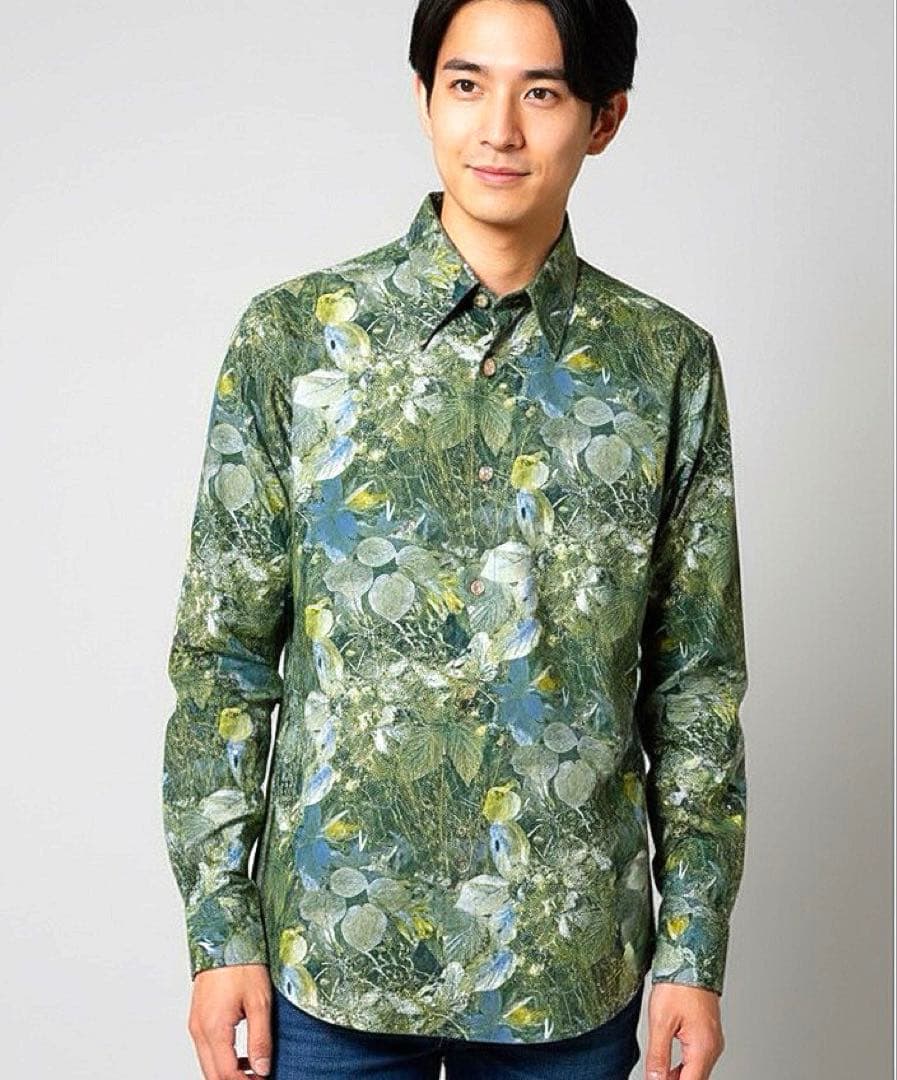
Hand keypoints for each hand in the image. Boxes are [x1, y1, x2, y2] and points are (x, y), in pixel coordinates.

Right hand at [187, 963, 272, 1078]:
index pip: (225, 1075)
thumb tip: (262, 1069)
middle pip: (212, 1076)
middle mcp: (199, 1030)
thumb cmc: (242, 963)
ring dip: (227, 1074)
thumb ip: (260, 1039)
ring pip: (207, 1065)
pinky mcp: (198, 1018)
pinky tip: (241, 1058)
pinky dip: (221, 1061)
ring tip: (254, 1073)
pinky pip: (206, 1051)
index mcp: (214, 1028)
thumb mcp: (260, 1001)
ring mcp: (196, 1024)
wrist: (224, 937)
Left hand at [643, 983, 724, 1079]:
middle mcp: (712, 1047)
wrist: (690, 958)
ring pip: (696, 1072)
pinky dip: (683, 1067)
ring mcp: (712, 1041)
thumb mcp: (661, 1020)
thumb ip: (658, 1055)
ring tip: (657, 1075)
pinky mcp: (707, 1034)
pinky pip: (697, 1059)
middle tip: (653, 1078)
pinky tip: (668, 1066)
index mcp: (703, 1047)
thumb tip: (654, 1079)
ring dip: (678, 1078)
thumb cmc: (678, 984)